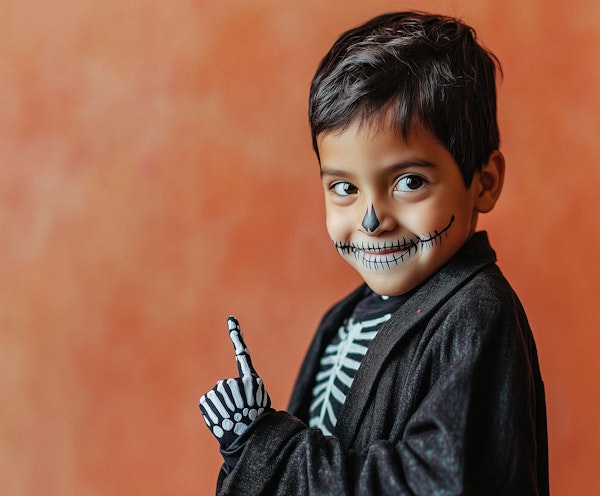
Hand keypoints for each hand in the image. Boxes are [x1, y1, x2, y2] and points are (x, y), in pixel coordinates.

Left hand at [199, 316, 271, 449]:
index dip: (237, 336)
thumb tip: (229, 389)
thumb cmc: (255, 422)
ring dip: (221, 405)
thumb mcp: (258, 404)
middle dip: (230, 398)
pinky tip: (220, 417)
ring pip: (217, 394)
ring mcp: (221, 389)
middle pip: (227, 385)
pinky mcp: (208, 398)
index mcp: (251, 381)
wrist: (247, 440)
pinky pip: (207, 401)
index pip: (243, 354)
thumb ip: (246, 391)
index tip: (231, 318)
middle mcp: (236, 381)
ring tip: (230, 416)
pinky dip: (211, 410)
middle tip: (238, 412)